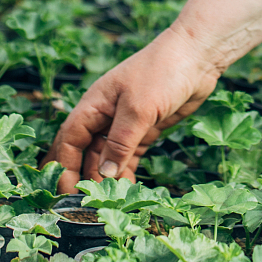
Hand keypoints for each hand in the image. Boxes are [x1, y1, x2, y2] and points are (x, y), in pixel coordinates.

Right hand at [47, 25, 221, 191]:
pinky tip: (127, 190)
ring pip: (107, 157)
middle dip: (82, 177)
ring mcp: (125, 123)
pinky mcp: (145, 130)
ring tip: (107, 203)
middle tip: (84, 206)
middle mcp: (105, 115)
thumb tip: (104, 174)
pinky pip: (129, 156)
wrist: (197, 56)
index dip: (64, 166)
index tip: (64, 192)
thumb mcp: (138, 109)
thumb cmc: (162, 72)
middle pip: (85, 151)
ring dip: (105, 178)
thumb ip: (120, 143)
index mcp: (94, 104)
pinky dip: (126, 173)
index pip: (70, 140)